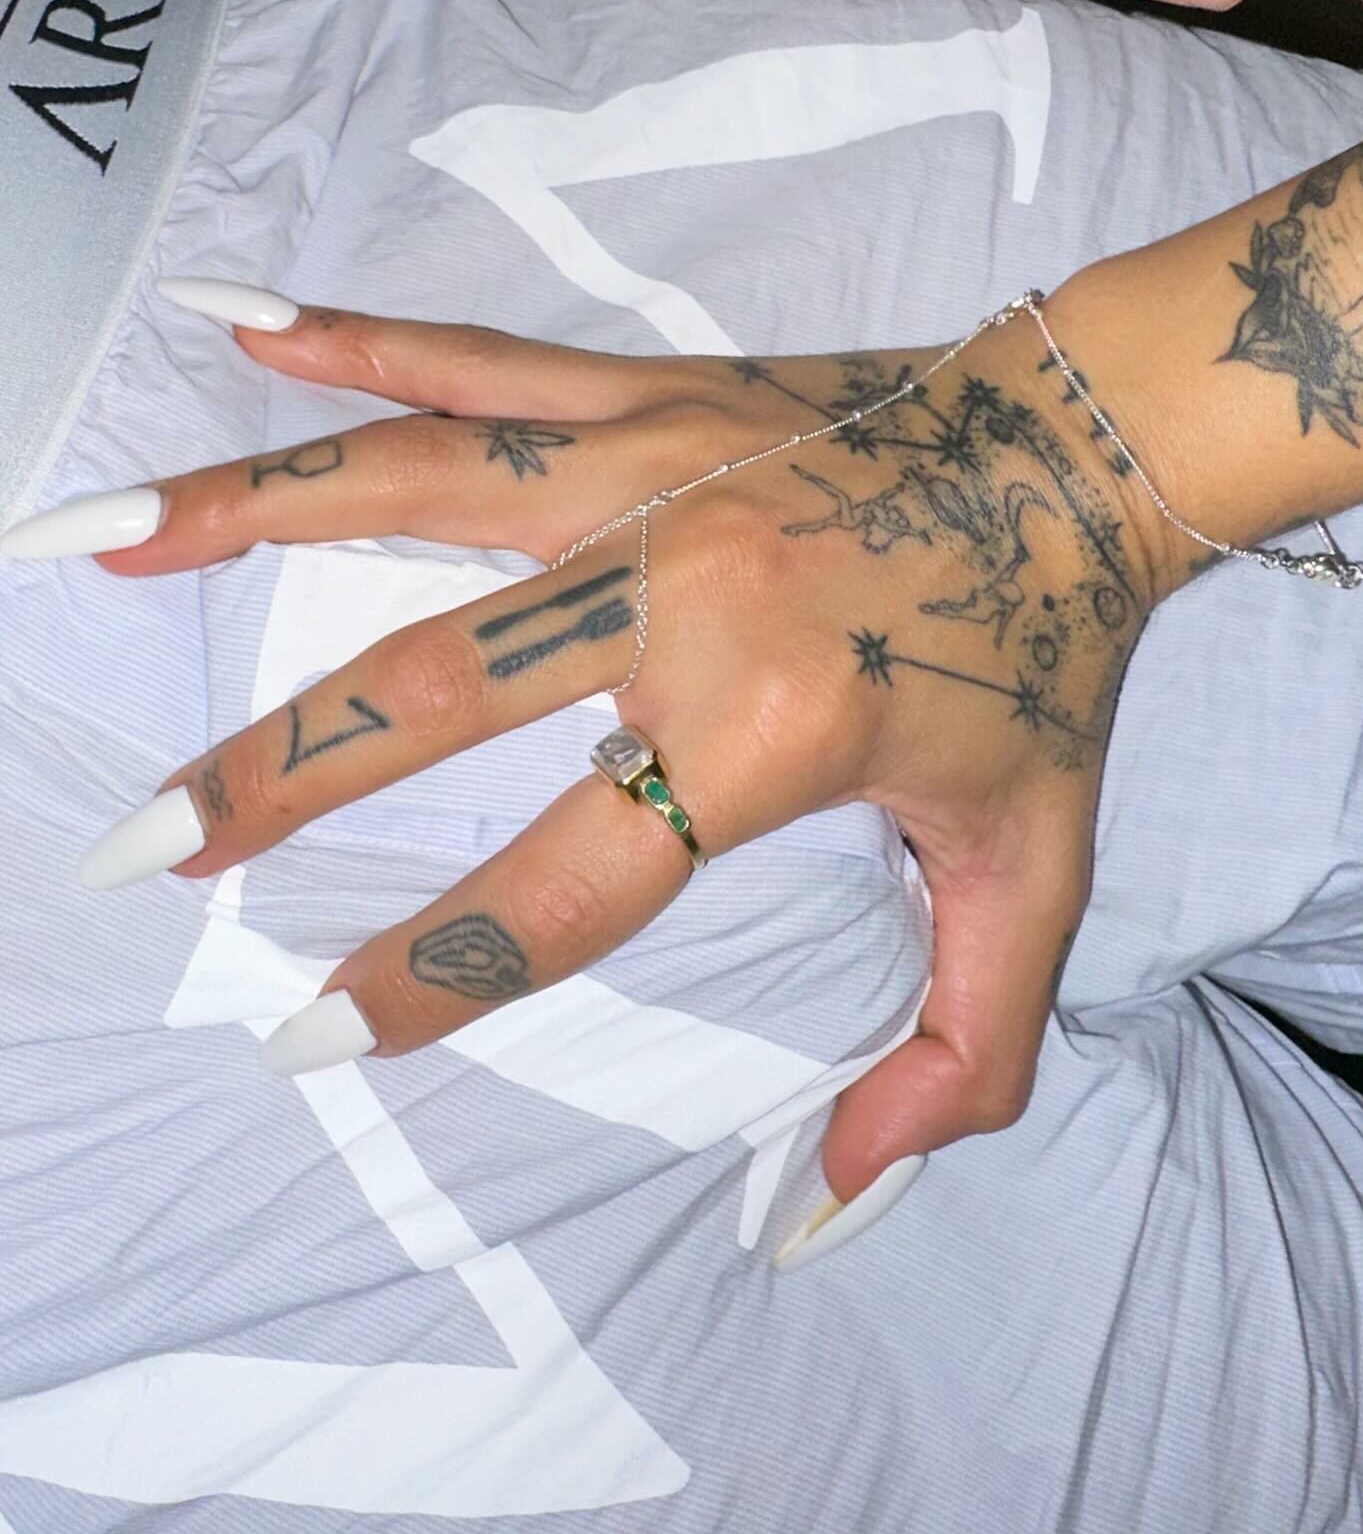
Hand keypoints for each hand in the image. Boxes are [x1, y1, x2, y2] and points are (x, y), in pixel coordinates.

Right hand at [52, 289, 1158, 1238]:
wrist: (1091, 451)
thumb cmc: (1051, 668)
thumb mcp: (1036, 879)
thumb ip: (960, 1053)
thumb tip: (833, 1206)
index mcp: (768, 729)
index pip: (562, 884)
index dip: (429, 977)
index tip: (308, 1036)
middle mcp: (679, 593)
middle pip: (427, 690)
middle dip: (269, 780)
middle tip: (138, 852)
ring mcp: (648, 474)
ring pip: (407, 492)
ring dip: (232, 517)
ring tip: (82, 543)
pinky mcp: (647, 397)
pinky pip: (477, 366)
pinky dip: (357, 345)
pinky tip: (240, 328)